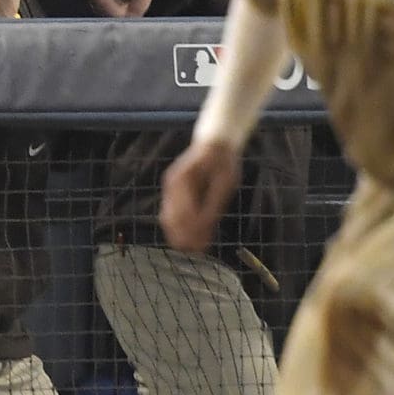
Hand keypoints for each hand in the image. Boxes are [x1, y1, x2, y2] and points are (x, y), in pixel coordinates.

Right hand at [161, 138, 241, 253]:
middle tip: (198, 252)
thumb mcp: (225, 182)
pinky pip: (172, 213)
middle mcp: (172, 184)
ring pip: (167, 218)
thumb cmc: (223, 160)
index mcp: (183, 179)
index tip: (202, 247)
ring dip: (179, 235)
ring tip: (195, 249)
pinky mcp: (174, 192)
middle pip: (170, 217)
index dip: (191, 232)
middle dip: (182, 237)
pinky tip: (192, 238)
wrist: (215, 142)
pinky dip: (180, 227)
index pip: (182, 212)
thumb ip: (214, 205)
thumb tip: (206, 228)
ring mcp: (170, 188)